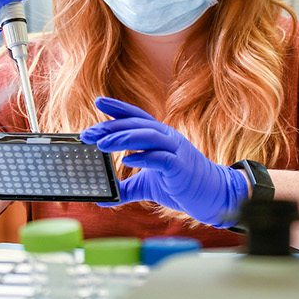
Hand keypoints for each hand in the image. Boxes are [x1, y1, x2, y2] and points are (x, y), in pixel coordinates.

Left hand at [80, 97, 249, 227]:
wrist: (211, 195)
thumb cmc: (178, 185)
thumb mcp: (147, 186)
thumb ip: (125, 189)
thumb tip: (103, 198)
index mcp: (159, 137)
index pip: (136, 117)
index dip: (118, 107)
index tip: (98, 101)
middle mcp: (167, 138)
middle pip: (136, 125)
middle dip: (110, 127)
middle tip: (87, 133)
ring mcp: (175, 150)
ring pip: (147, 136)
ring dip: (123, 138)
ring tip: (102, 144)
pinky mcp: (180, 166)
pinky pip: (161, 158)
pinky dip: (144, 158)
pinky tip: (128, 161)